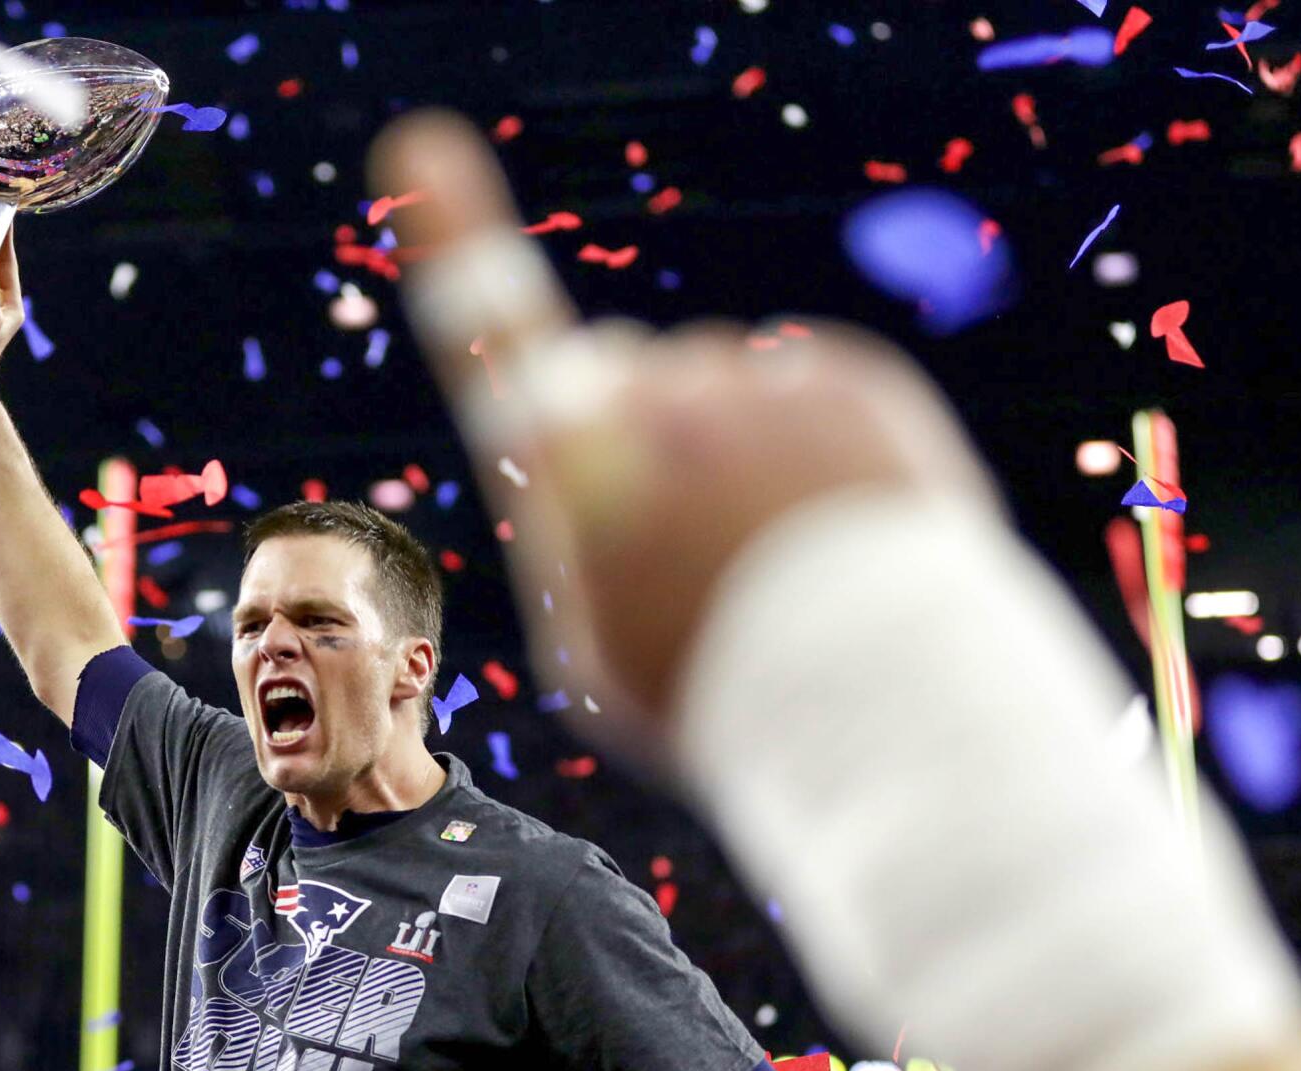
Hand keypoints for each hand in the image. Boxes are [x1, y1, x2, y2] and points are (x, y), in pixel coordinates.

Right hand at [368, 112, 1000, 753]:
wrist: (879, 699)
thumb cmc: (707, 689)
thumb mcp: (597, 649)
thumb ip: (573, 542)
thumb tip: (589, 460)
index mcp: (570, 465)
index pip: (492, 333)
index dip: (452, 234)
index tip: (421, 142)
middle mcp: (654, 397)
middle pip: (618, 375)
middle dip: (638, 429)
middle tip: (692, 539)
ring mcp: (752, 382)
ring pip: (720, 387)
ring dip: (736, 448)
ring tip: (778, 556)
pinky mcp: (840, 378)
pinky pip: (803, 390)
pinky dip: (812, 447)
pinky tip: (829, 528)